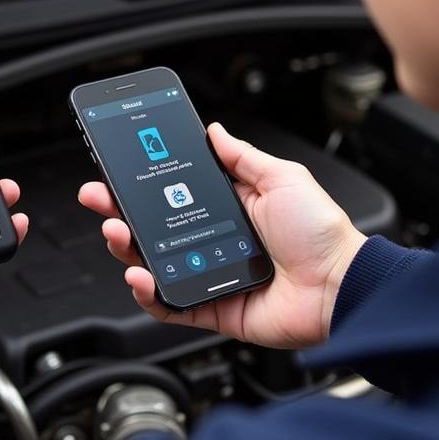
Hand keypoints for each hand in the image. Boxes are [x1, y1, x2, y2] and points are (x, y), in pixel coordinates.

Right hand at [78, 122, 364, 348]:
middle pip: (153, 227)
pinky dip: (148, 294)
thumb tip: (214, 131)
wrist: (340, 285)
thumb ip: (242, 157)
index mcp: (228, 208)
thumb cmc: (320, 232)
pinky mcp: (213, 309)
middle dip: (119, 210)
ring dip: (127, 248)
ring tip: (117, 232)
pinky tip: (139, 276)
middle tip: (98, 197)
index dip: (143, 183)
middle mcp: (213, 240)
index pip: (173, 193)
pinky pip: (170, 305)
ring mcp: (209, 275)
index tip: (118, 169)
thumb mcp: (281, 177)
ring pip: (153, 264)